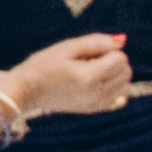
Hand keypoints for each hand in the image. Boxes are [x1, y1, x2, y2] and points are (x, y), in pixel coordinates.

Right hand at [14, 32, 132, 121]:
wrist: (26, 91)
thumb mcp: (67, 47)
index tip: (88, 52)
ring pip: (125, 86)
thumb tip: (122, 40)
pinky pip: (119, 100)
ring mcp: (95, 104)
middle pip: (125, 72)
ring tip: (91, 73)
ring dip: (114, 75)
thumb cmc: (44, 65)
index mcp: (89, 76)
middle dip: (113, 62)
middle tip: (88, 61)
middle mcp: (96, 93)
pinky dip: (114, 90)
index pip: (120, 58)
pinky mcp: (93, 110)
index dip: (107, 50)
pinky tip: (98, 84)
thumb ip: (96, 42)